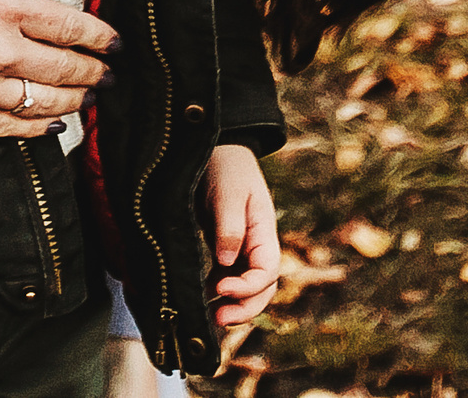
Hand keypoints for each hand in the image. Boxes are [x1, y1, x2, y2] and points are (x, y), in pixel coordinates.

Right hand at [0, 0, 119, 137]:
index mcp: (1, 6)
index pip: (71, 26)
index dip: (100, 36)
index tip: (113, 41)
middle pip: (66, 68)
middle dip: (95, 70)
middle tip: (108, 71)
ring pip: (45, 102)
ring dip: (76, 100)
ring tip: (89, 96)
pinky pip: (9, 128)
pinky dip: (37, 128)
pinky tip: (52, 123)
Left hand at [206, 144, 279, 327]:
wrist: (217, 149)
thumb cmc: (226, 166)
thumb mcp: (228, 192)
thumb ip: (229, 227)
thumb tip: (226, 263)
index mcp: (264, 231)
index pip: (267, 271)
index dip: (247, 287)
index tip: (220, 289)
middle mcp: (256, 245)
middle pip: (262, 288)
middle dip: (244, 308)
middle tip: (218, 318)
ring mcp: (242, 249)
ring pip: (245, 288)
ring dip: (231, 305)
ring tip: (208, 317)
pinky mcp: (224, 249)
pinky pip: (227, 278)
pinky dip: (217, 293)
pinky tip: (200, 298)